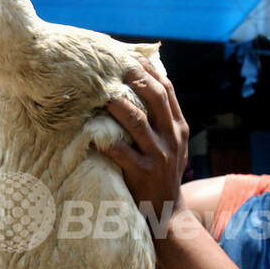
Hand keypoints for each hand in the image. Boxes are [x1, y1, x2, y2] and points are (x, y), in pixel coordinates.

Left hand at [101, 60, 189, 219]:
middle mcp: (171, 138)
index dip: (148, 69)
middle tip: (111, 66)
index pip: (167, 89)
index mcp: (178, 127)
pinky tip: (90, 131)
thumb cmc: (162, 174)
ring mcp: (158, 156)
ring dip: (117, 105)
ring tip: (100, 93)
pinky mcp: (143, 173)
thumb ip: (161, 119)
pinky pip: (120, 152)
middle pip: (155, 98)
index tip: (128, 55)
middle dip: (134, 78)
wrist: (168, 213)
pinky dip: (104, 140)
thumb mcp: (171, 144)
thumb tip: (146, 85)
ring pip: (137, 122)